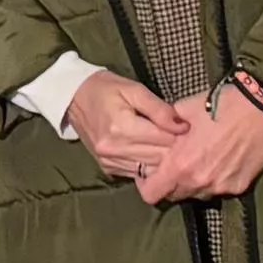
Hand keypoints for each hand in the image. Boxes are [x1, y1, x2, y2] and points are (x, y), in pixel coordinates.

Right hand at [65, 70, 183, 184]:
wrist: (73, 98)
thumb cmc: (106, 89)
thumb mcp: (134, 89)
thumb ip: (159, 109)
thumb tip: (183, 126)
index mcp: (122, 127)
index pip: (164, 140)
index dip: (180, 135)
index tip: (188, 128)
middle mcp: (115, 149)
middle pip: (159, 158)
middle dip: (175, 149)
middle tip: (184, 139)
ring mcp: (109, 162)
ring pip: (150, 169)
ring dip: (163, 160)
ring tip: (170, 146)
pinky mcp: (107, 168)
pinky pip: (137, 173)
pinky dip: (148, 165)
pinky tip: (152, 153)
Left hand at [142, 90, 262, 204]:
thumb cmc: (222, 104)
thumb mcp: (185, 108)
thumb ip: (165, 125)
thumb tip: (156, 131)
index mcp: (181, 164)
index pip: (151, 194)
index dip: (145, 185)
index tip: (148, 174)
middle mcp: (199, 182)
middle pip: (173, 196)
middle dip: (170, 183)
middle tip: (176, 164)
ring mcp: (220, 187)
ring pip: (196, 195)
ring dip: (193, 183)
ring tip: (201, 161)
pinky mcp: (239, 187)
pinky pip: (218, 190)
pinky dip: (215, 181)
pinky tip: (221, 162)